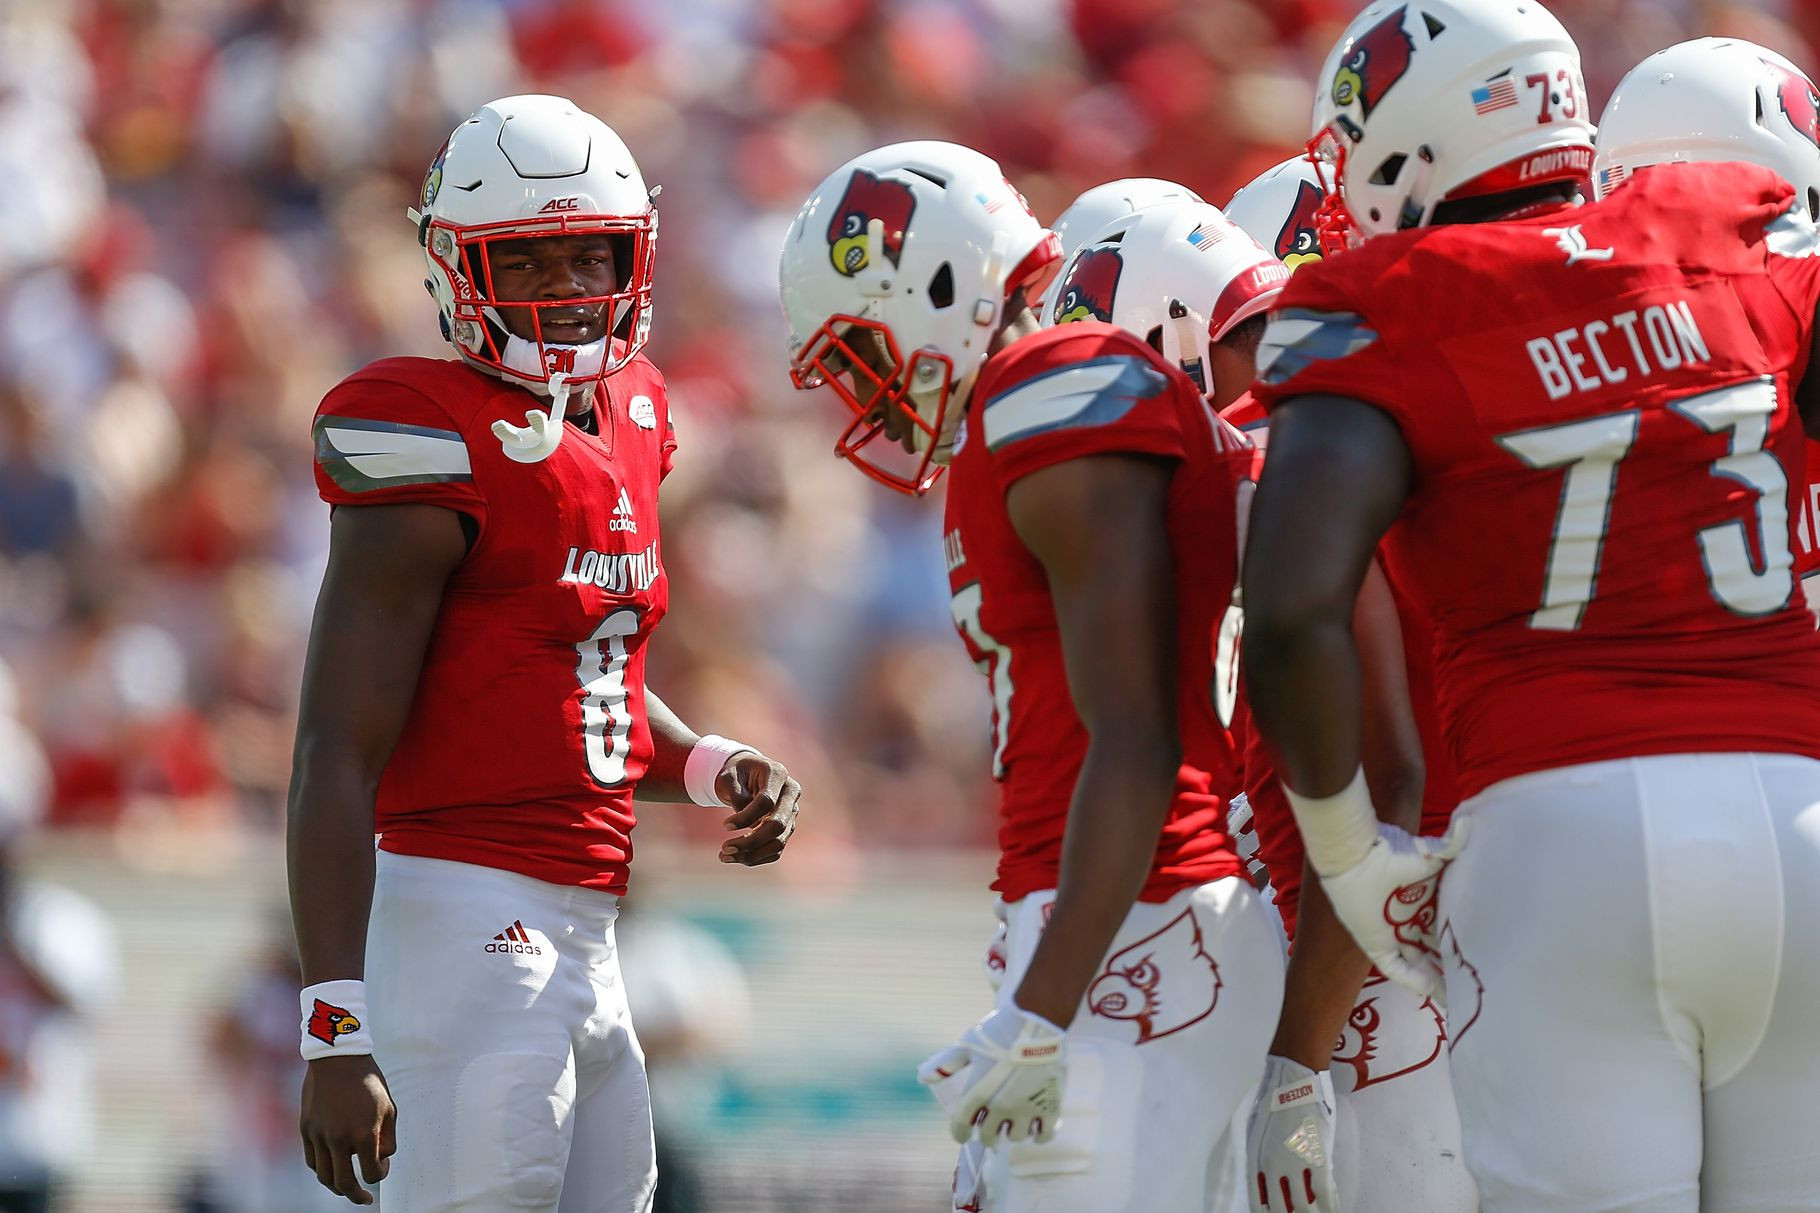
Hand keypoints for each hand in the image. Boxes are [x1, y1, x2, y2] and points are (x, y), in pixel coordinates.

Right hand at [300, 1054, 396, 1204]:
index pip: (371, 1173)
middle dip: (357, 1195)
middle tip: (364, 1198)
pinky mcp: (306, 1129)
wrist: (338, 1058)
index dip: (380, 1175)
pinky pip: (312, 1160)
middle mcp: (339, 1139)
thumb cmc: (368, 1081)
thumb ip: (388, 1138)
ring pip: (324, 1176)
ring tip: (346, 1188)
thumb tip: (382, 1160)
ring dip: (337, 1187)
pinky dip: (322, 1169)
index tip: (382, 1168)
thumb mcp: (388, 1108)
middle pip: (345, 1183)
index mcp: (364, 1133)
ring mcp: (319, 1135)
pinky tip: (332, 1168)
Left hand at [715, 750, 801, 865]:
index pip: (766, 802)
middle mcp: (790, 794)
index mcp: (778, 774)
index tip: (724, 826)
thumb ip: (737, 796)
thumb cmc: (736, 773)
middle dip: (750, 841)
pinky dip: (755, 858)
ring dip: (751, 855)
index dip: (745, 817)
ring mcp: (791, 813)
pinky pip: (775, 850)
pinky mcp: (786, 828)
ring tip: (725, 856)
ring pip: (778, 843)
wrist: (746, 773)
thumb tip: (744, 824)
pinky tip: (735, 857)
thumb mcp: (729, 776)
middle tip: (725, 848)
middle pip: (778, 825)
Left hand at [916, 1005, 1066, 1145]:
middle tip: (990, 1129)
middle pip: (989, 1136)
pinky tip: (1035, 1128)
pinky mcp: (1050, 1107)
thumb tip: (923, 1077)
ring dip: (1012, 1132)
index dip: (960, 1133)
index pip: (961, 1125)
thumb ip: (948, 1063)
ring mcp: (1026, 1109)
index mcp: (978, 1092)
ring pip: (1016, 1137)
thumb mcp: (969, 1044)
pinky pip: (1044, 1135)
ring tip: (1013, 1123)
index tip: (962, 1135)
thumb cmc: (1000, 1030)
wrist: (1038, 1021)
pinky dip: (1039, 1136)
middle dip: (987, 1134)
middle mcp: (1000, 1106)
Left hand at [1247, 1055, 1336, 1211]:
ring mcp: (1295, 1165)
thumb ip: (1262, 1159)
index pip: (1258, 1203)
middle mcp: (1273, 1168)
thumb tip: (1269, 1180)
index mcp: (1255, 1162)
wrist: (1292, 1081)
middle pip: (1281, 1210)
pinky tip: (1333, 1211)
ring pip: (1304, 1207)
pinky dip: (1330, 1208)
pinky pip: (1325, 1195)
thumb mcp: (1257, 1133)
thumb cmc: (1274, 1102)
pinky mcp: (1317, 1159)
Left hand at [1317, 819, 1468, 997]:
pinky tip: (1429, 994)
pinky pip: (1396, 968)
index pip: (1447, 930)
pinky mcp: (1375, 943)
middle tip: (1475, 985)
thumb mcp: (1428, 852)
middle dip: (1452, 967)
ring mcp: (1393, 933)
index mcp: (1424, 903)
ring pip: (1419, 963)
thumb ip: (1452, 845)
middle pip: (1435, 951)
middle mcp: (1411, 921)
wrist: (1356, 854)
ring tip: (1456, 998)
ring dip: (1436, 980)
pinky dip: (1413, 980)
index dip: (1463, 943)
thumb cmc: (1391, 850)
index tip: (1484, 955)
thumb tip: (1470, 822)